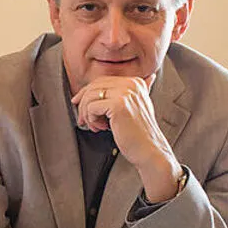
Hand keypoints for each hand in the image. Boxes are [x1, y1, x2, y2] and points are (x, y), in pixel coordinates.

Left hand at [70, 75, 180, 201]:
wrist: (149, 150)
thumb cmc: (140, 133)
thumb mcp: (139, 106)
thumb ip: (137, 92)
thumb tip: (148, 78)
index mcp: (135, 82)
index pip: (101, 81)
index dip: (86, 93)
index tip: (79, 104)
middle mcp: (131, 84)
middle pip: (93, 87)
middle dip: (83, 104)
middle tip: (83, 119)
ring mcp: (125, 94)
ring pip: (89, 97)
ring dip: (87, 114)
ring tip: (97, 126)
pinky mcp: (118, 105)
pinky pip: (91, 107)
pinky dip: (91, 120)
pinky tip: (102, 128)